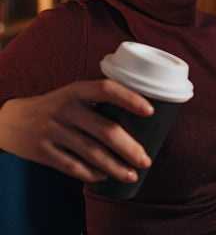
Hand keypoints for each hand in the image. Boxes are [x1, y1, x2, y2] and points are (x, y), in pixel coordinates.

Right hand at [0, 79, 153, 182]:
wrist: (14, 120)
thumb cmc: (56, 106)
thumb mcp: (73, 94)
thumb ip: (98, 101)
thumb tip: (139, 117)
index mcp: (77, 90)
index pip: (107, 89)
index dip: (130, 98)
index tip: (150, 111)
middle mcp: (66, 108)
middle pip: (105, 130)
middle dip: (129, 148)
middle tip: (146, 160)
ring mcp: (54, 130)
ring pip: (92, 153)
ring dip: (116, 167)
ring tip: (132, 174)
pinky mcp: (45, 151)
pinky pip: (74, 167)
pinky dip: (93, 174)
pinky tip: (105, 177)